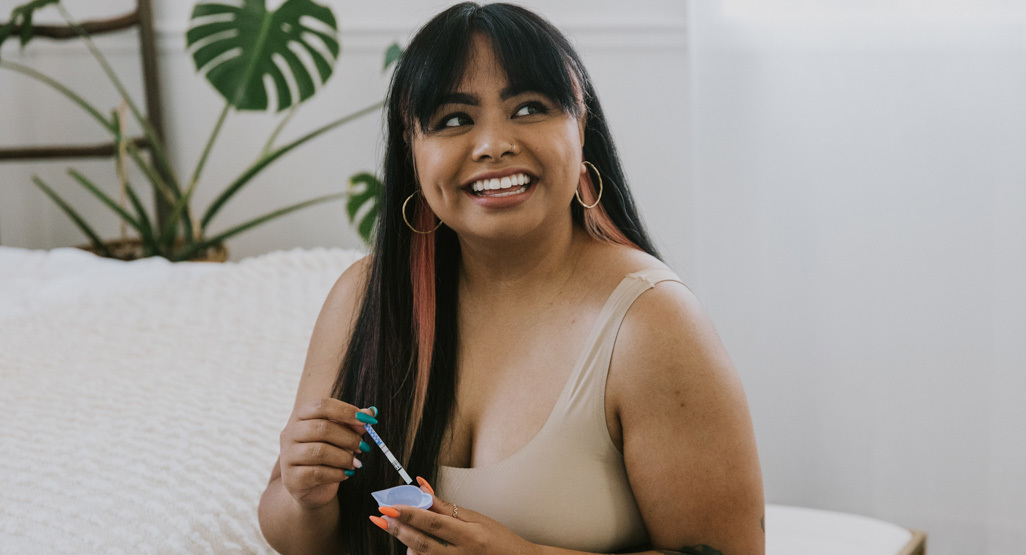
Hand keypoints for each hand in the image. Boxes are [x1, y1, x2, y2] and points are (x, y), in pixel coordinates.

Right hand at [278, 399, 375, 508]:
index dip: (347, 411)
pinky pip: (317, 473)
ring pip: (319, 451)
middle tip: (363, 447)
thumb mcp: (341, 438)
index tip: (367, 420)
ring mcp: (287, 456)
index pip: (322, 406)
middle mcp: (290, 434)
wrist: (312, 488)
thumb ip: (353, 425)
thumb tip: (370, 412)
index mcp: (301, 417)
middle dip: (348, 438)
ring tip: (356, 463)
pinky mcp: (291, 478)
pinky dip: (336, 473)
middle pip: (321, 428)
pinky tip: (345, 474)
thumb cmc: (328, 457)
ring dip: (344, 458)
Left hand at [371, 478, 539, 554]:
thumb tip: (422, 488)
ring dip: (405, 542)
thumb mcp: (476, 518)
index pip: (433, 523)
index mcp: (469, 535)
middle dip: (397, 530)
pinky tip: (411, 544)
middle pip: (422, 542)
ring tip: (395, 528)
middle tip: (379, 518)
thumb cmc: (498, 538)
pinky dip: (417, 554)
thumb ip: (446, 507)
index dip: (408, 515)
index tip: (389, 508)